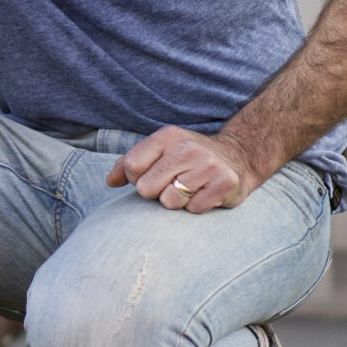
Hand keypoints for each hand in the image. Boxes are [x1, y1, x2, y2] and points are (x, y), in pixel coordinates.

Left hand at [107, 125, 255, 213]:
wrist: (236, 157)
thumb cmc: (187, 158)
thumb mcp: (159, 152)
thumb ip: (129, 164)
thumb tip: (110, 181)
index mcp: (166, 137)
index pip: (131, 167)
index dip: (134, 179)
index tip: (149, 177)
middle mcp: (186, 148)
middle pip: (146, 188)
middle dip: (155, 193)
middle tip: (171, 184)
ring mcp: (207, 165)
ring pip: (169, 202)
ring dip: (176, 202)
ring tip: (188, 189)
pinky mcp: (224, 183)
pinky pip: (194, 209)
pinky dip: (196, 207)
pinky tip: (204, 194)